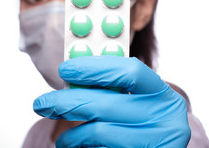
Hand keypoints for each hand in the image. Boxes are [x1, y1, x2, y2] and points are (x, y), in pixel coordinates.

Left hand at [33, 56, 190, 147]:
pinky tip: (77, 146)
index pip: (130, 71)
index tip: (65, 68)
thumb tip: (73, 75)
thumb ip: (115, 89)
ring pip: (100, 131)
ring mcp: (156, 142)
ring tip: (62, 138)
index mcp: (164, 96)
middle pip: (107, 102)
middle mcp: (166, 119)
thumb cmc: (143, 127)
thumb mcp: (138, 104)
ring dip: (72, 134)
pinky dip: (83, 147)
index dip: (94, 67)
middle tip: (42, 103)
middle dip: (68, 101)